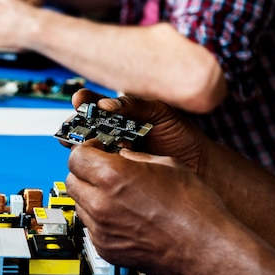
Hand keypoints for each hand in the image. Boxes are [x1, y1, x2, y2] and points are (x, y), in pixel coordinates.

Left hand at [65, 142, 230, 274]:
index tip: (96, 150)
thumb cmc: (193, 208)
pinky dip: (101, 220)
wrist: (205, 249)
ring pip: (80, 205)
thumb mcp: (167, 165)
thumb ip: (135, 158)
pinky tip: (124, 217)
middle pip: (71, 180)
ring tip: (118, 196)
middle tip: (103, 171)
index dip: (86, 150)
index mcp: (112, 176)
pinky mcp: (105, 249)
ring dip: (92, 196)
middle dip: (85, 172)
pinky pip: (92, 227)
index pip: (76, 156)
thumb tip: (120, 156)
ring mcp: (100, 230)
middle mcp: (100, 204)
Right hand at [71, 89, 208, 174]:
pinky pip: (102, 169)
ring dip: (86, 147)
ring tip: (88, 144)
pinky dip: (100, 165)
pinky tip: (105, 161)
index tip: (80, 100)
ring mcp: (114, 155)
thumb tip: (107, 105)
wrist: (200, 167)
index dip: (84, 102)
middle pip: (85, 128)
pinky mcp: (118, 174)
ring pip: (90, 149)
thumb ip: (135, 106)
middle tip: (73, 126)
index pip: (96, 105)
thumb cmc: (182, 137)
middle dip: (77, 126)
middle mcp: (113, 134)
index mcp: (121, 115)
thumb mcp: (160, 113)